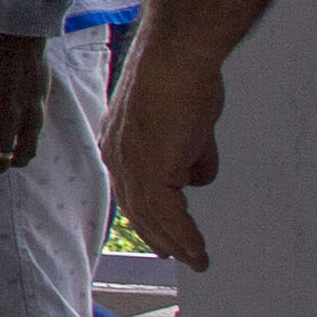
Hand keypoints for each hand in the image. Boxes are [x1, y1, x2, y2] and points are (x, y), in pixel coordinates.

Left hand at [109, 35, 223, 266]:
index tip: (158, 228)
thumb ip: (189, 151)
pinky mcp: (152, 171)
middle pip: (137, 207)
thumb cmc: (180, 73)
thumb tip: (196, 174)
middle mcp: (117, 155)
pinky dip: (186, 237)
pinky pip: (171, 217)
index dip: (144, 210)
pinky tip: (198, 251)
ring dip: (177, 243)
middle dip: (157, 234)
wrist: (176, 57)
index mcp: (118, 140)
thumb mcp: (185, 119)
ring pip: (154, 217)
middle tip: (175, 254)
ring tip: (196, 259)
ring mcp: (131, 165)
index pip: (130, 185)